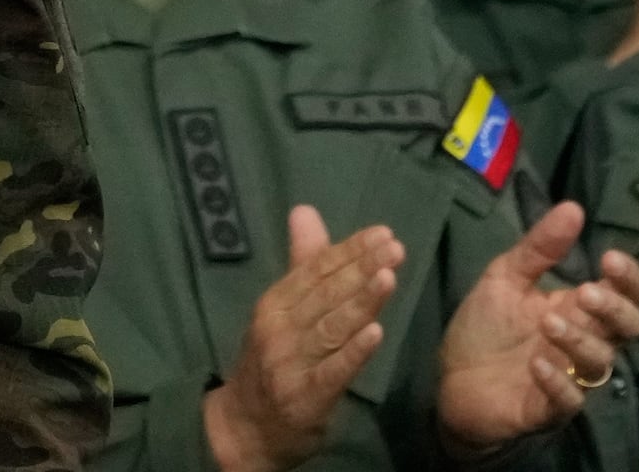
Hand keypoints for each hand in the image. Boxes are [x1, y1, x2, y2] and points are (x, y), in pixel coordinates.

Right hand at [204, 206, 400, 471]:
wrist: (244, 427)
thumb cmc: (270, 362)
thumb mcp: (280, 310)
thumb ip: (301, 263)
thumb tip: (305, 211)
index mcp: (275, 303)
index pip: (315, 269)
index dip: (350, 251)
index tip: (383, 233)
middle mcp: (279, 328)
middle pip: (326, 294)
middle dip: (361, 269)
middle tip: (394, 248)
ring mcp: (290, 363)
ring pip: (330, 327)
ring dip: (360, 302)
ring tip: (388, 278)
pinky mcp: (304, 397)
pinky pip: (332, 371)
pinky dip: (353, 352)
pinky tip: (376, 333)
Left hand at [433, 201, 638, 453]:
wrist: (451, 380)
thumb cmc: (485, 327)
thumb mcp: (506, 277)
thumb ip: (539, 248)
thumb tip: (573, 207)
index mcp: (580, 308)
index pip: (626, 294)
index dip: (629, 278)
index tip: (609, 259)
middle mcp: (585, 341)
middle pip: (629, 328)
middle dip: (615, 308)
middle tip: (585, 294)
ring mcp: (570, 376)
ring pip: (600, 362)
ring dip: (579, 340)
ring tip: (547, 321)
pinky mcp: (548, 408)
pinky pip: (570, 401)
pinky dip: (558, 383)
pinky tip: (537, 365)